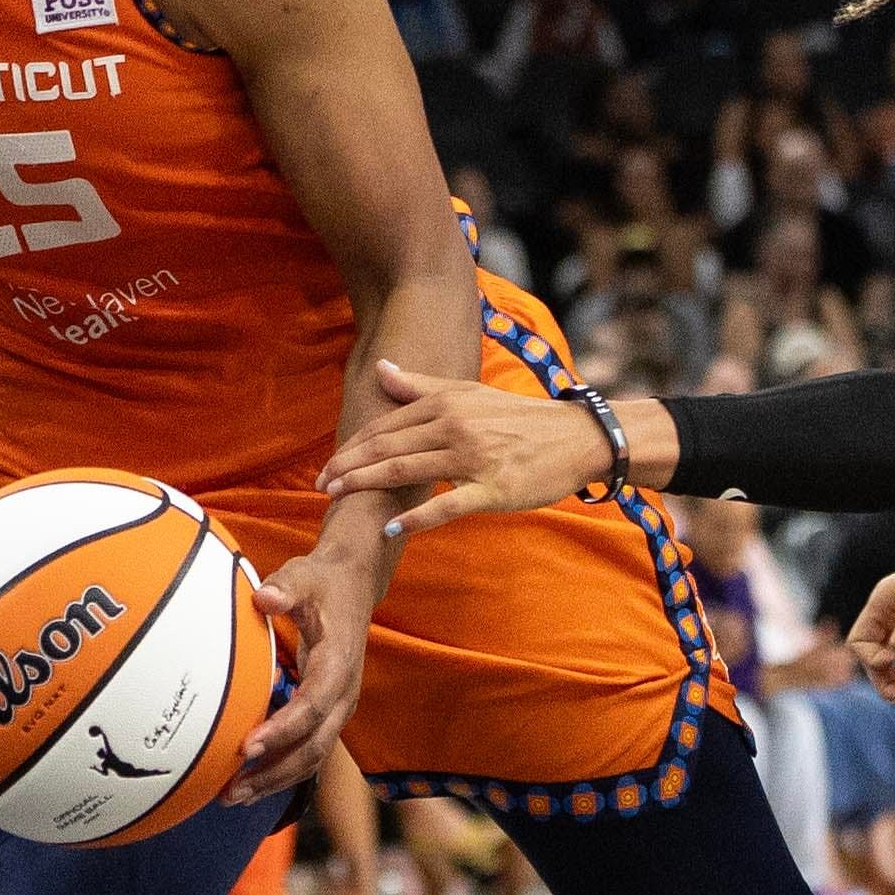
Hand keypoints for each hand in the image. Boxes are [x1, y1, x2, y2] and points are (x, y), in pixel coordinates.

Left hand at [228, 532, 378, 805]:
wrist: (353, 587)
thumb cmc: (322, 582)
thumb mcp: (305, 575)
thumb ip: (286, 586)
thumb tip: (264, 597)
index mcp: (339, 665)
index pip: (313, 707)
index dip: (282, 730)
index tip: (246, 747)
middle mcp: (344, 695)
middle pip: (314, 748)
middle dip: (274, 773)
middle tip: (231, 790)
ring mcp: (338, 709)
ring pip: (312, 758)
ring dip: (274, 780)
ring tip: (231, 797)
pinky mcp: (328, 714)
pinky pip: (307, 751)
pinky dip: (279, 769)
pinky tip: (246, 781)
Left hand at [317, 358, 614, 535]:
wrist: (575, 437)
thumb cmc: (519, 419)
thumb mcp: (469, 394)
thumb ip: (421, 384)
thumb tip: (381, 368)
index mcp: (446, 404)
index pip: (386, 426)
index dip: (352, 446)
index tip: (327, 466)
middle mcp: (455, 426)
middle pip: (388, 447)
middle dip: (349, 466)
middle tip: (320, 485)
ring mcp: (473, 458)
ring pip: (407, 470)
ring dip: (367, 484)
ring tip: (337, 497)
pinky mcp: (493, 488)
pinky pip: (448, 504)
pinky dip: (418, 517)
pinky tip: (391, 527)